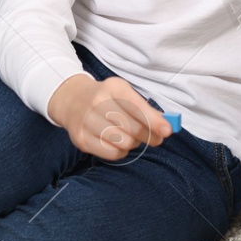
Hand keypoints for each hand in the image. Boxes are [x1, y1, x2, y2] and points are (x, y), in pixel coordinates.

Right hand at [47, 75, 172, 160]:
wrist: (72, 100)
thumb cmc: (107, 98)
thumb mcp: (125, 94)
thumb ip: (146, 109)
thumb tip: (166, 126)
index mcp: (113, 87)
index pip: (137, 107)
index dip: (154, 121)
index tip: (168, 131)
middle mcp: (97, 102)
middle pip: (132, 128)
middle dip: (148, 135)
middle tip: (155, 138)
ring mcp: (87, 121)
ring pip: (123, 142)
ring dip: (134, 143)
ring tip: (132, 137)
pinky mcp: (80, 138)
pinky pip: (111, 153)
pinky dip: (121, 151)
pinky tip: (119, 143)